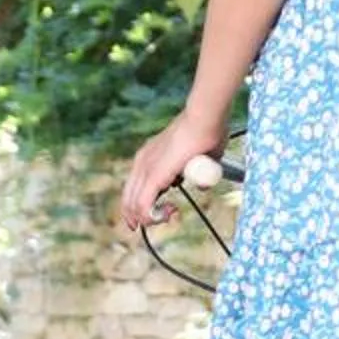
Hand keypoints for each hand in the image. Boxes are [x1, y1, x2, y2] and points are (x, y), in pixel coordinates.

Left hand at [118, 112, 227, 233]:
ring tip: (170, 214)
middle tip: (164, 218)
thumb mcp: (202, 159)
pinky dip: (153, 215)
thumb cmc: (209, 132)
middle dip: (141, 216)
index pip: (135, 186)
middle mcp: (142, 162)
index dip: (142, 204)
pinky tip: (170, 212)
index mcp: (149, 155)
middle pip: (129, 199)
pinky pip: (144, 206)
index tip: (163, 212)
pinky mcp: (153, 176)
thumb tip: (201, 187)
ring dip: (151, 218)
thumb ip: (199, 174)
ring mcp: (145, 169)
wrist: (205, 119)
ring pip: (134, 206)